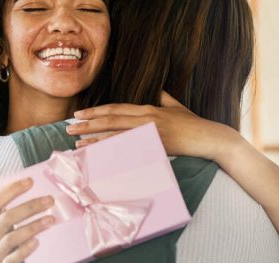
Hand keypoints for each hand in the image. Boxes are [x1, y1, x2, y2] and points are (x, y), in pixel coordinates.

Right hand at [0, 178, 54, 262]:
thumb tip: (22, 200)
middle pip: (8, 217)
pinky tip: (37, 242)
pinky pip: (13, 259)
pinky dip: (25, 250)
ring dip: (33, 227)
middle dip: (30, 206)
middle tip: (49, 200)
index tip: (29, 181)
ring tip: (51, 220)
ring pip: (12, 237)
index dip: (11, 190)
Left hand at [67, 92, 242, 161]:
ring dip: (94, 139)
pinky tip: (99, 157)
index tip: (80, 114)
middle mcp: (146, 118)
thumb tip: (159, 90)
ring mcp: (150, 133)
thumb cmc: (195, 124)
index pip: (116, 109)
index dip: (96, 111)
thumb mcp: (177, 107)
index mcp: (149, 109)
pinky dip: (112, 153)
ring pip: (116, 135)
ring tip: (76, 143)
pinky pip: (128, 151)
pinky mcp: (155, 147)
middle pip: (111, 120)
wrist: (210, 138)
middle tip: (68, 127)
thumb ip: (165, 98)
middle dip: (88, 124)